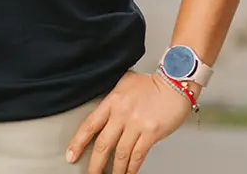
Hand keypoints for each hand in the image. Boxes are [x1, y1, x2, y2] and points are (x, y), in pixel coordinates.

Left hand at [66, 70, 192, 173]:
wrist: (175, 85)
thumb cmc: (152, 84)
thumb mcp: (125, 83)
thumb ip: (112, 97)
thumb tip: (103, 105)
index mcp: (112, 101)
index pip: (90, 124)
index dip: (78, 142)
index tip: (71, 154)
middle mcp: (122, 114)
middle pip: (103, 144)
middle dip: (95, 163)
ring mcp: (136, 125)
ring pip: (120, 153)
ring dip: (115, 170)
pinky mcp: (151, 133)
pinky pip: (138, 155)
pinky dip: (131, 167)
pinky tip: (128, 173)